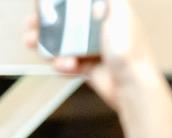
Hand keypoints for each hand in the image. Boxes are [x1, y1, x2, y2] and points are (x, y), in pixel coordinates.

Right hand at [26, 0, 153, 108]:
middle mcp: (99, 31)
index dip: (59, 4)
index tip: (43, 6)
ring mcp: (92, 50)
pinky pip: (66, 63)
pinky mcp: (88, 69)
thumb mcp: (121, 14)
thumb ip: (111, 0)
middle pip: (65, 22)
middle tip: (32, 26)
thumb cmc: (131, 52)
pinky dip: (62, 64)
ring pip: (61, 43)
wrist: (133, 88)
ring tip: (35, 44)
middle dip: (44, 24)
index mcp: (107, 15)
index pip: (78, 4)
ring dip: (46, 44)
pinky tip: (66, 65)